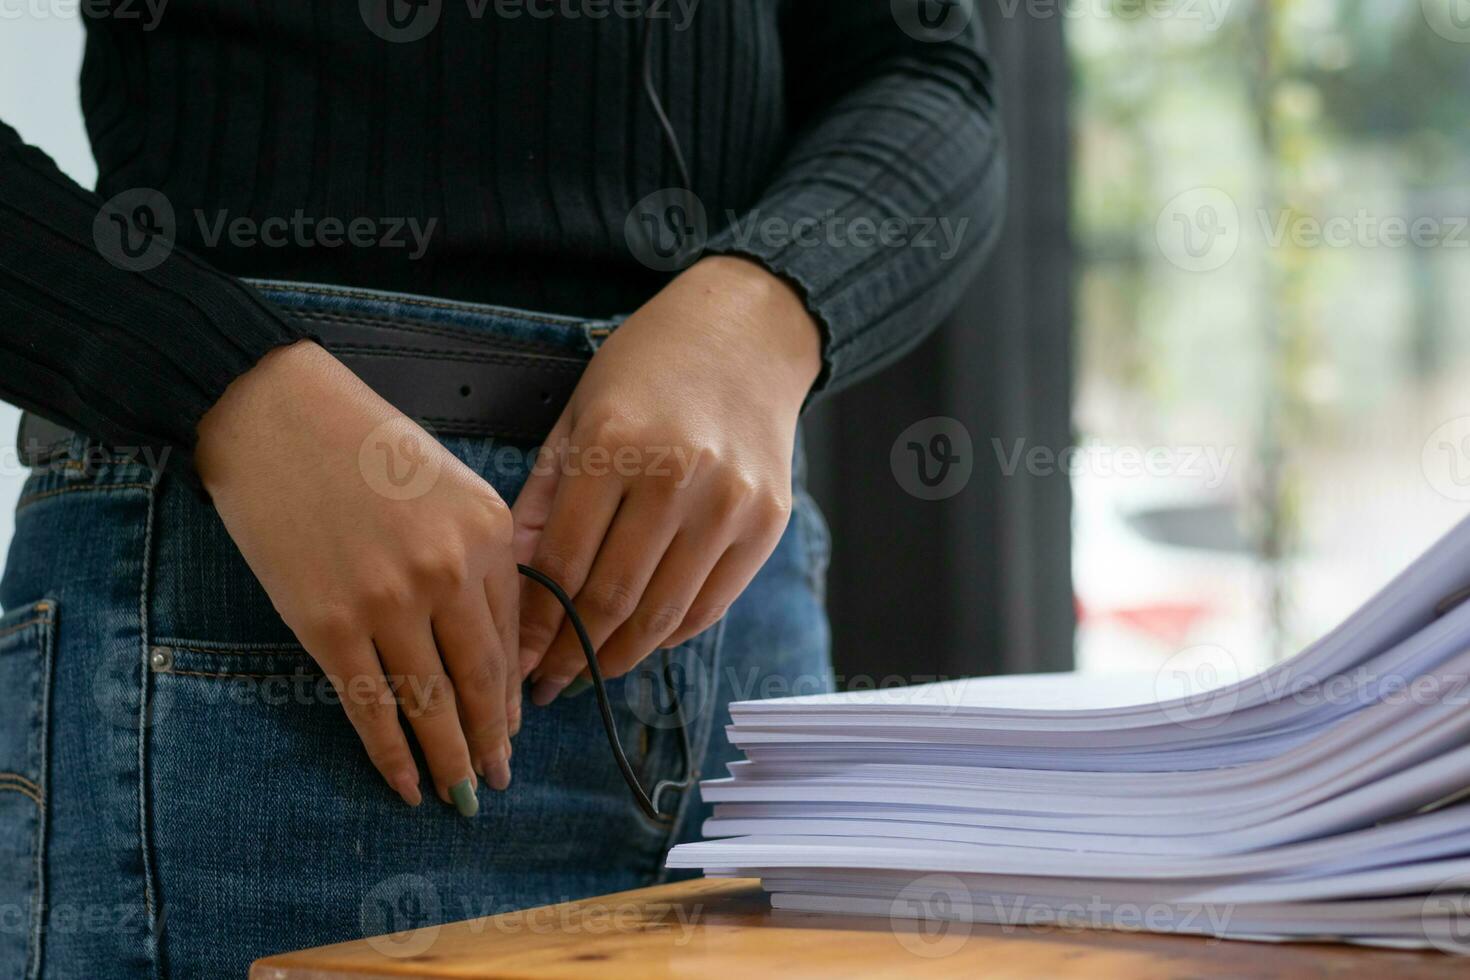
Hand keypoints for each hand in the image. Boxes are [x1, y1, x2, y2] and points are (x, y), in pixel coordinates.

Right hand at [195, 341, 519, 813]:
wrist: (273, 413)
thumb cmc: (363, 445)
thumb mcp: (450, 487)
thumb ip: (478, 559)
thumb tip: (490, 649)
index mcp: (489, 533)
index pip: (510, 636)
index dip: (511, 693)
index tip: (512, 728)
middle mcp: (448, 571)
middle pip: (481, 680)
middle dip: (492, 740)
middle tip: (498, 779)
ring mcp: (388, 602)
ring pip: (430, 704)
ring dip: (449, 760)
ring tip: (461, 797)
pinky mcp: (328, 625)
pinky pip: (371, 706)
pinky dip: (392, 754)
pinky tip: (406, 784)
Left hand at [513, 256, 821, 703]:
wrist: (747, 333)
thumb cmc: (649, 368)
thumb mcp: (578, 416)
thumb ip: (542, 499)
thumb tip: (509, 582)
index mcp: (616, 445)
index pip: (563, 562)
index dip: (534, 625)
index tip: (514, 662)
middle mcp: (678, 477)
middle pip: (614, 599)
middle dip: (572, 653)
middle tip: (547, 684)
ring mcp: (730, 504)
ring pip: (664, 614)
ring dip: (620, 656)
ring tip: (588, 671)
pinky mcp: (768, 523)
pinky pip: (712, 604)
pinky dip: (672, 635)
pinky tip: (642, 641)